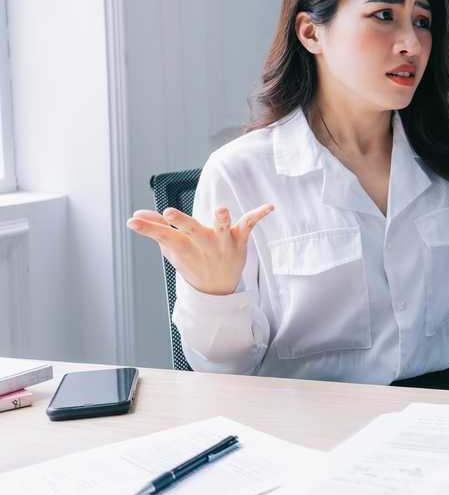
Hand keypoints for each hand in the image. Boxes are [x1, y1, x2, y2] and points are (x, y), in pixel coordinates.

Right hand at [127, 204, 274, 295]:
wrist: (218, 288)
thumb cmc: (192, 262)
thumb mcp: (173, 249)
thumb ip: (158, 229)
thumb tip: (138, 214)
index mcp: (184, 248)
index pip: (163, 236)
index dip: (148, 229)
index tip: (132, 221)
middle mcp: (203, 245)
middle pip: (191, 231)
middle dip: (181, 222)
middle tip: (168, 213)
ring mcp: (222, 243)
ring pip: (222, 230)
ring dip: (222, 220)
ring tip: (221, 210)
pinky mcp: (239, 240)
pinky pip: (249, 225)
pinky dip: (259, 215)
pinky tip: (270, 207)